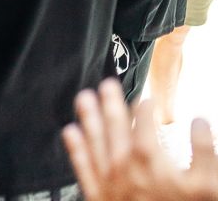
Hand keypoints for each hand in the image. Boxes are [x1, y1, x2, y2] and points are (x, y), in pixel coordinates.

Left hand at [63, 78, 217, 200]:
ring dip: (88, 116)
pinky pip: (82, 166)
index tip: (147, 100)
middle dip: (111, 102)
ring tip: (83, 97)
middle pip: (114, 124)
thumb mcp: (209, 186)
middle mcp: (123, 163)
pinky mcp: (97, 195)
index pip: (143, 120)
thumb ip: (206, 151)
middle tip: (106, 83)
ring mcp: (108, 179)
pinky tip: (69, 131)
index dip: (145, 107)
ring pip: (94, 139)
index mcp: (149, 156)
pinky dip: (75, 147)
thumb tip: (199, 121)